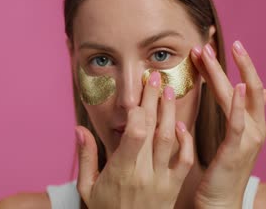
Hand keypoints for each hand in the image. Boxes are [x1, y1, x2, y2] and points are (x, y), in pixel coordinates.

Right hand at [75, 72, 193, 208]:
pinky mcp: (173, 187)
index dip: (137, 109)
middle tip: (153, 76)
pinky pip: (184, 160)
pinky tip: (180, 126)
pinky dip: (186, 141)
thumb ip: (85, 158)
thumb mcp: (87, 188)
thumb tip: (79, 129)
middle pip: (153, 129)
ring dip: (170, 113)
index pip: (135, 133)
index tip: (136, 90)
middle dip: (153, 99)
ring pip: (170, 140)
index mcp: (121, 171)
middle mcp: (144, 173)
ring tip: (168, 91)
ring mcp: (162, 180)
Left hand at [190, 41, 265, 208]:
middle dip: (229, 63)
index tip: (218, 46)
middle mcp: (256, 127)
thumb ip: (247, 114)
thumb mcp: (238, 139)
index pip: (248, 86)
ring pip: (240, 98)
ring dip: (222, 74)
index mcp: (254, 123)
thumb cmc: (225, 170)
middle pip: (246, 86)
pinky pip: (238, 124)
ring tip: (206, 55)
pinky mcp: (237, 150)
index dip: (237, 65)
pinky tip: (237, 86)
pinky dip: (239, 105)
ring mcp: (250, 138)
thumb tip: (265, 92)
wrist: (221, 202)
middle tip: (208, 44)